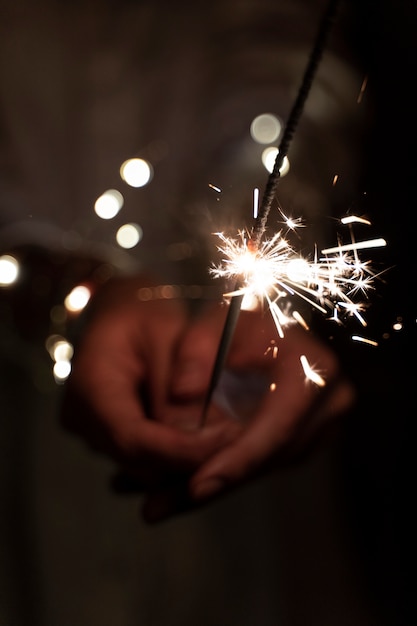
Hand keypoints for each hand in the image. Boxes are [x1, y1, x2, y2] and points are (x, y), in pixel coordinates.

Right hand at [61, 277, 241, 490]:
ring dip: (184, 457)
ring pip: (142, 465)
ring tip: (224, 433)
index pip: (131, 436)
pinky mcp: (109, 437)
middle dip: (188, 455)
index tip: (223, 440)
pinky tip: (204, 437)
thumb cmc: (142, 313)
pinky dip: (174, 452)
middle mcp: (82, 418)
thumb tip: (197, 429)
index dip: (178, 448)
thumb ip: (176, 378)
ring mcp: (93, 432)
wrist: (122, 315)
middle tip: (233, 436)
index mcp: (89, 385)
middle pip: (136, 458)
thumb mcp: (165, 332)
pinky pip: (143, 459)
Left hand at [142, 300, 354, 520]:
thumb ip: (198, 348)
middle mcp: (328, 404)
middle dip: (214, 483)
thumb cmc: (243, 324)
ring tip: (157, 502)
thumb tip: (184, 390)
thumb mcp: (218, 323)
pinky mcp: (303, 440)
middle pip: (268, 459)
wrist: (270, 331)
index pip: (278, 427)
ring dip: (211, 487)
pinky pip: (261, 466)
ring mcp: (321, 426)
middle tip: (158, 507)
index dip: (238, 459)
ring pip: (261, 470)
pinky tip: (176, 489)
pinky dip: (221, 476)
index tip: (197, 485)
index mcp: (314, 370)